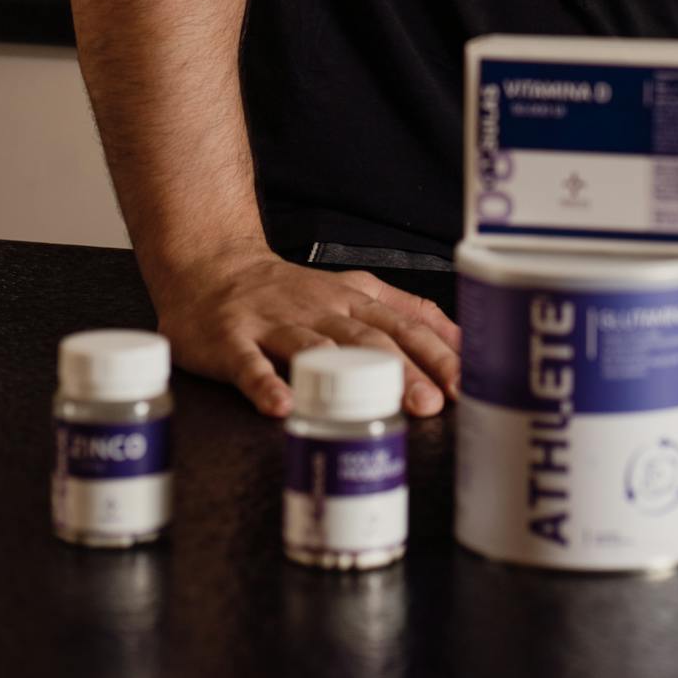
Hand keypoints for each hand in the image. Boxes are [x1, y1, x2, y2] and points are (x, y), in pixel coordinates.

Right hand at [151, 243, 461, 419]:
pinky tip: (282, 407)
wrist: (211, 266)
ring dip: (345, 380)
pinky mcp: (233, 339)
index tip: (466, 382)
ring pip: (317, 350)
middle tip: (430, 404)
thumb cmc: (287, 290)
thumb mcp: (351, 290)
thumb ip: (402, 311)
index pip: (404, 324)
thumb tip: (459, 338)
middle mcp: (320, 309)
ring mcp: (276, 323)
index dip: (436, 353)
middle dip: (402, 371)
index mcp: (352, 300)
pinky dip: (266, 385)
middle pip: (368, 340)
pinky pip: (250, 364)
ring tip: (373, 410)